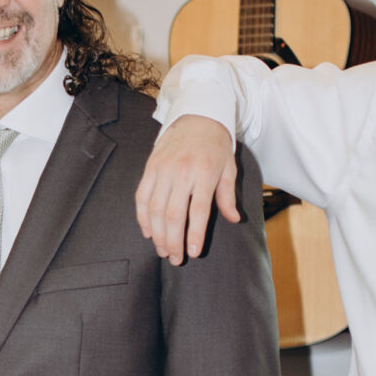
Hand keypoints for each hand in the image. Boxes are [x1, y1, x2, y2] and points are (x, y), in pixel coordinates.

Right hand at [136, 115, 238, 265]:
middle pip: (173, 215)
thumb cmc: (216, 146)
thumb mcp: (229, 168)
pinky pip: (142, 197)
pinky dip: (143, 217)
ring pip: (155, 209)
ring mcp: (163, 169)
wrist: (197, 116)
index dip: (193, 235)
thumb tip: (233, 220)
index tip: (192, 254)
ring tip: (163, 250)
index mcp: (205, 173)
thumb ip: (228, 196)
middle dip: (173, 241)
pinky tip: (148, 232)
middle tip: (175, 259)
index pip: (198, 211)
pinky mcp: (150, 167)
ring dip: (157, 234)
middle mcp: (182, 172)